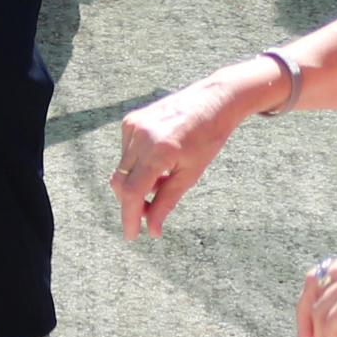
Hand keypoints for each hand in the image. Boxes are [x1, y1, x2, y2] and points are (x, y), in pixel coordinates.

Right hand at [111, 79, 244, 236]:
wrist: (213, 100)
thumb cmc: (208, 138)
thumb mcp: (190, 174)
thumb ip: (166, 202)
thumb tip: (152, 230)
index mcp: (159, 150)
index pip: (133, 192)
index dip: (130, 217)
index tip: (132, 235)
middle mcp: (141, 135)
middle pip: (122, 183)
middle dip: (132, 203)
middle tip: (150, 216)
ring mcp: (133, 125)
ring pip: (123, 170)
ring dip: (137, 185)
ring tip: (162, 182)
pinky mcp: (131, 120)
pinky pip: (126, 153)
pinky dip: (138, 166)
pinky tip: (159, 163)